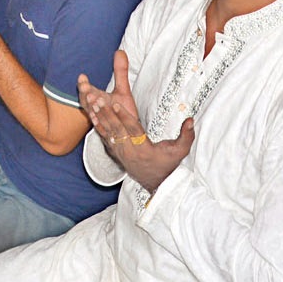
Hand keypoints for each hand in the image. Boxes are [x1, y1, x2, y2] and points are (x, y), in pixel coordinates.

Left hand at [82, 50, 193, 192]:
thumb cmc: (168, 164)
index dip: (123, 117)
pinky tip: (91, 114)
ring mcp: (120, 152)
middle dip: (106, 113)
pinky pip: (104, 137)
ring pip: (108, 132)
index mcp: (144, 149)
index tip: (115, 103)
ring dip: (99, 117)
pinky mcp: (115, 152)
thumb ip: (186, 136)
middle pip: (116, 130)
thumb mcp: (180, 151)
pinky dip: (98, 125)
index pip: (132, 131)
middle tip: (97, 99)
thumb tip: (191, 120)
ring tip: (92, 102)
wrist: (155, 182)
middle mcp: (129, 151)